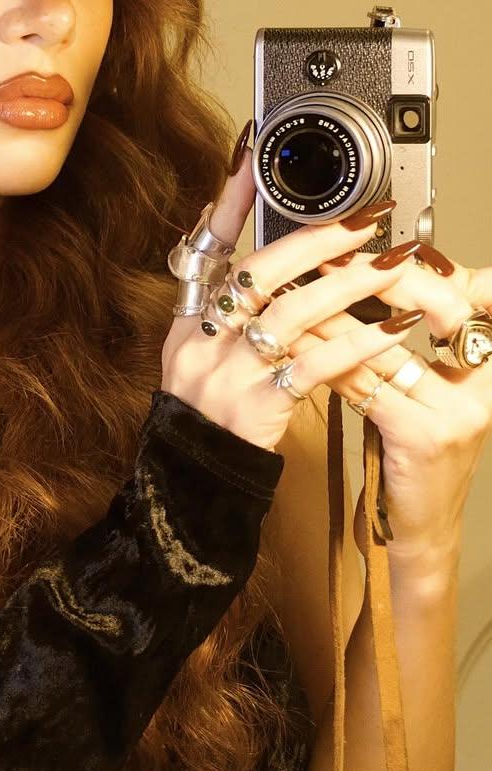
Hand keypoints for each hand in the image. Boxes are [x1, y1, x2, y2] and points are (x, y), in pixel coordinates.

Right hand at [160, 150, 423, 451]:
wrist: (193, 480)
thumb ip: (213, 296)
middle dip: (318, 240)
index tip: (255, 155)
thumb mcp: (193, 349)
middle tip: (367, 218)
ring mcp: (225, 372)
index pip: (206, 245)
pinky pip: (314, 366)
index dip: (232, 200)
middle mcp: (201, 339)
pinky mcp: (255, 406)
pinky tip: (391, 330)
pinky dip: (356, 344)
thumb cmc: (205, 412)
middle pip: (259, 272)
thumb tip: (221, 228)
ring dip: (351, 285)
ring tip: (395, 266)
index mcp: (188, 319)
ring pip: (293, 313)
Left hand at [295, 242, 491, 570]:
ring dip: (334, 315)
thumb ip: (406, 343)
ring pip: (389, 345)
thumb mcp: (422, 390)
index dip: (426, 264)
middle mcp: (486, 382)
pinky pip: (367, 385)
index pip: (475, 292)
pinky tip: (297, 346)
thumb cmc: (412, 452)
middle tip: (329, 257)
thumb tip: (366, 278)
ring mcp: (460, 411)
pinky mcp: (426, 436)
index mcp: (489, 362)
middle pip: (440, 306)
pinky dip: (327, 361)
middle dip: (379, 276)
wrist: (416, 528)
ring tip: (297, 291)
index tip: (374, 243)